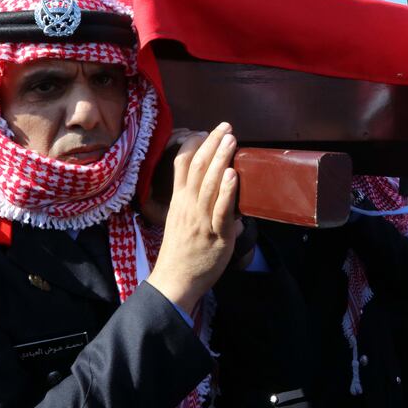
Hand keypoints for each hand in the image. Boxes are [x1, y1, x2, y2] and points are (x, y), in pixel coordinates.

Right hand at [147, 122, 238, 313]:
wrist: (175, 281)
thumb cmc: (181, 252)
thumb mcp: (182, 222)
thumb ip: (200, 207)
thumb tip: (226, 201)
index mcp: (179, 201)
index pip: (181, 164)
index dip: (193, 145)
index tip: (206, 132)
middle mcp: (188, 206)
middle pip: (197, 167)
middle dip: (212, 144)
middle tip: (225, 127)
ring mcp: (201, 219)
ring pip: (209, 183)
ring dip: (221, 158)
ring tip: (231, 140)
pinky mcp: (215, 234)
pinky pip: (221, 209)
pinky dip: (227, 190)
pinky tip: (232, 175)